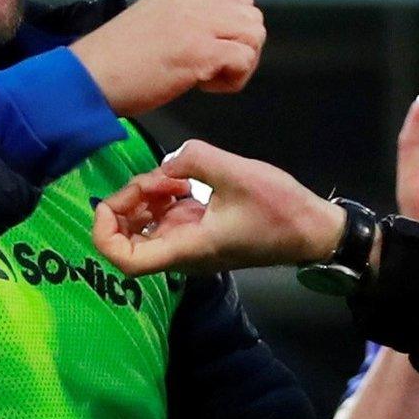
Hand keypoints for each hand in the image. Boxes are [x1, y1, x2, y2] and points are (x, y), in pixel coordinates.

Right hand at [69, 0, 265, 115]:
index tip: (209, 53)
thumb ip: (183, 21)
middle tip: (213, 69)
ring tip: (208, 78)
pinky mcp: (199, 51)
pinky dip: (232, 80)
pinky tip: (203, 87)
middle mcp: (192, 0)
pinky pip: (243, 60)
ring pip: (254, 35)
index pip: (238, 1)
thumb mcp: (152, 23)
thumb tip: (214, 38)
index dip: (233, 31)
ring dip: (240, 63)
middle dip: (242, 47)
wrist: (86, 78)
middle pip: (252, 17)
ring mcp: (196, 24)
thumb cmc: (112, 64)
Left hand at [94, 140, 340, 275]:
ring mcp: (192, 242)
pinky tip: (181, 176)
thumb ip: (194, 158)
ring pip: (149, 226)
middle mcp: (183, 252)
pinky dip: (166, 196)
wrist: (313, 231)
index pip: (126, 261)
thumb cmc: (278, 210)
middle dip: (128, 205)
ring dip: (148, 197)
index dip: (105, 234)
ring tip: (171, 172)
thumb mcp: (236, 173)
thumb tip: (171, 158)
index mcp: (186, 247)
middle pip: (131, 239)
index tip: (108, 203)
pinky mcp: (203, 231)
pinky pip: (169, 218)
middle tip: (151, 176)